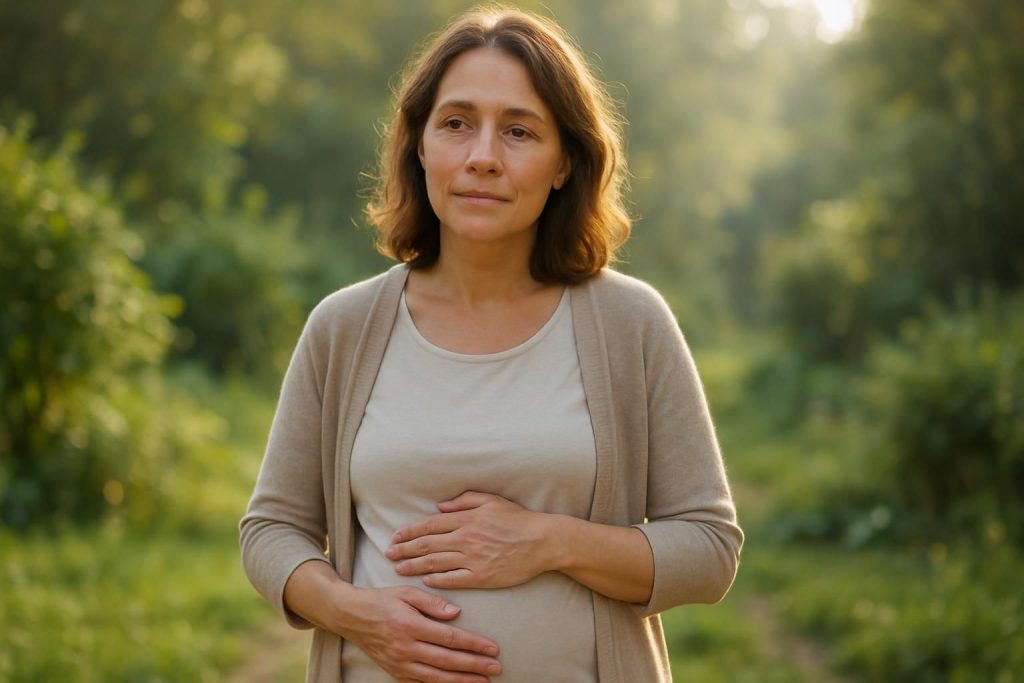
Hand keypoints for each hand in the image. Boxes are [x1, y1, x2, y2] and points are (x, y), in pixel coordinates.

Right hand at [339, 585, 501, 682]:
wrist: (351, 616)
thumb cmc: (381, 600)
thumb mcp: (406, 592)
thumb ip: (432, 602)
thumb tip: (456, 613)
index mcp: (410, 625)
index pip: (449, 637)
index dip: (473, 644)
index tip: (492, 648)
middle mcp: (405, 648)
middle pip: (446, 660)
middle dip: (474, 666)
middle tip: (496, 668)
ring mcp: (399, 663)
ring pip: (436, 677)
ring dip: (461, 681)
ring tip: (482, 681)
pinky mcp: (395, 672)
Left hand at [387, 491, 553, 589]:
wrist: (542, 541)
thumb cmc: (518, 519)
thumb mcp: (491, 501)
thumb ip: (464, 500)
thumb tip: (439, 506)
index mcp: (466, 519)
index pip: (429, 526)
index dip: (409, 532)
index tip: (396, 537)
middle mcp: (465, 539)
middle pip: (426, 545)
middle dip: (404, 550)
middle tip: (388, 554)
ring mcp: (472, 559)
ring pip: (434, 563)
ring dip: (413, 566)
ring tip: (398, 569)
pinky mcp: (481, 576)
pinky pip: (452, 579)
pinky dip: (436, 580)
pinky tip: (424, 580)